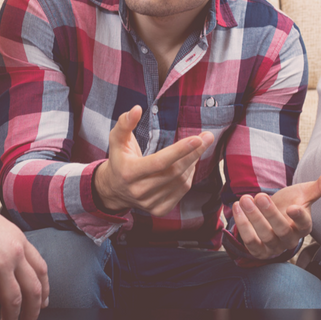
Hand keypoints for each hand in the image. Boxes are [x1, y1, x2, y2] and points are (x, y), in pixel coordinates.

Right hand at [94, 105, 214, 214]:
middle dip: (194, 153)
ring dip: (192, 163)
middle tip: (207, 137)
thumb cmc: (119, 159)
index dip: (180, 151)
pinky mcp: (159, 210)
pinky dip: (189, 176)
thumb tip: (137, 109)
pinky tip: (188, 164)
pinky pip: (181, 191)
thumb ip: (125, 123)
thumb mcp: (116, 139)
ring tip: (196, 149)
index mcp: (129, 173)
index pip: (159, 162)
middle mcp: (139, 191)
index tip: (198, 139)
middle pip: (174, 172)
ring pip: (181, 182)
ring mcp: (150, 203)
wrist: (113, 189)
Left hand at [233, 169, 320, 258]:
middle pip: (282, 230)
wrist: (270, 218)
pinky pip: (249, 241)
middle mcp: (289, 239)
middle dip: (270, 213)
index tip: (292, 207)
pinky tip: (236, 206)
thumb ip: (318, 186)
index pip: (304, 224)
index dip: (299, 216)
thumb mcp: (303, 194)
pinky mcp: (258, 249)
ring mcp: (274, 246)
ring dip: (252, 217)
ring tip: (244, 199)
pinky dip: (242, 224)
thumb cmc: (289, 205)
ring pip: (264, 235)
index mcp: (303, 226)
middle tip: (260, 196)